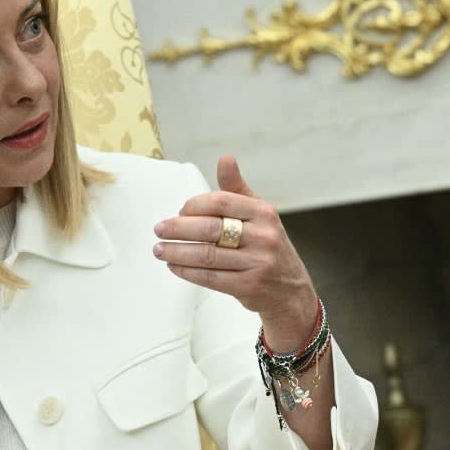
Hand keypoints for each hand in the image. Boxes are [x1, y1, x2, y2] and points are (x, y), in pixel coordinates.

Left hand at [154, 155, 319, 348]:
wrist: (290, 290)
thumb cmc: (268, 247)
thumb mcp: (259, 215)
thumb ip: (237, 189)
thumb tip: (225, 158)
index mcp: (264, 213)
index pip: (220, 202)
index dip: (193, 206)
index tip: (179, 212)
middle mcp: (264, 236)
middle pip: (209, 229)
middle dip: (178, 229)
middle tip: (159, 230)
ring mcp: (258, 262)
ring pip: (206, 255)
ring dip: (176, 252)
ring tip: (160, 250)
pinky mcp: (249, 286)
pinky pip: (209, 277)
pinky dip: (186, 272)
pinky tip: (174, 266)